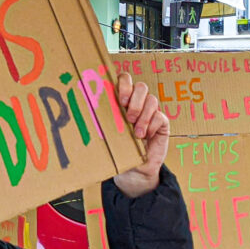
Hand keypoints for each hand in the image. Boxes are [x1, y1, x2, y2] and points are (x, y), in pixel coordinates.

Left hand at [113, 72, 168, 197]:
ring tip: (137, 133)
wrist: (134, 169)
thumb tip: (87, 107)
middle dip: (135, 100)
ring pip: (152, 99)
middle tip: (128, 117)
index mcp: (122, 100)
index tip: (120, 100)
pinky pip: (160, 116)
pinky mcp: (162, 123)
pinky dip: (152, 126)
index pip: (125, 79)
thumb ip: (104, 118)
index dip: (124, 84)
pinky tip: (146, 136)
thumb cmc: (117, 149)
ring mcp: (151, 111)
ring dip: (144, 116)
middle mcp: (138, 103)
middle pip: (141, 86)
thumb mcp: (108, 132)